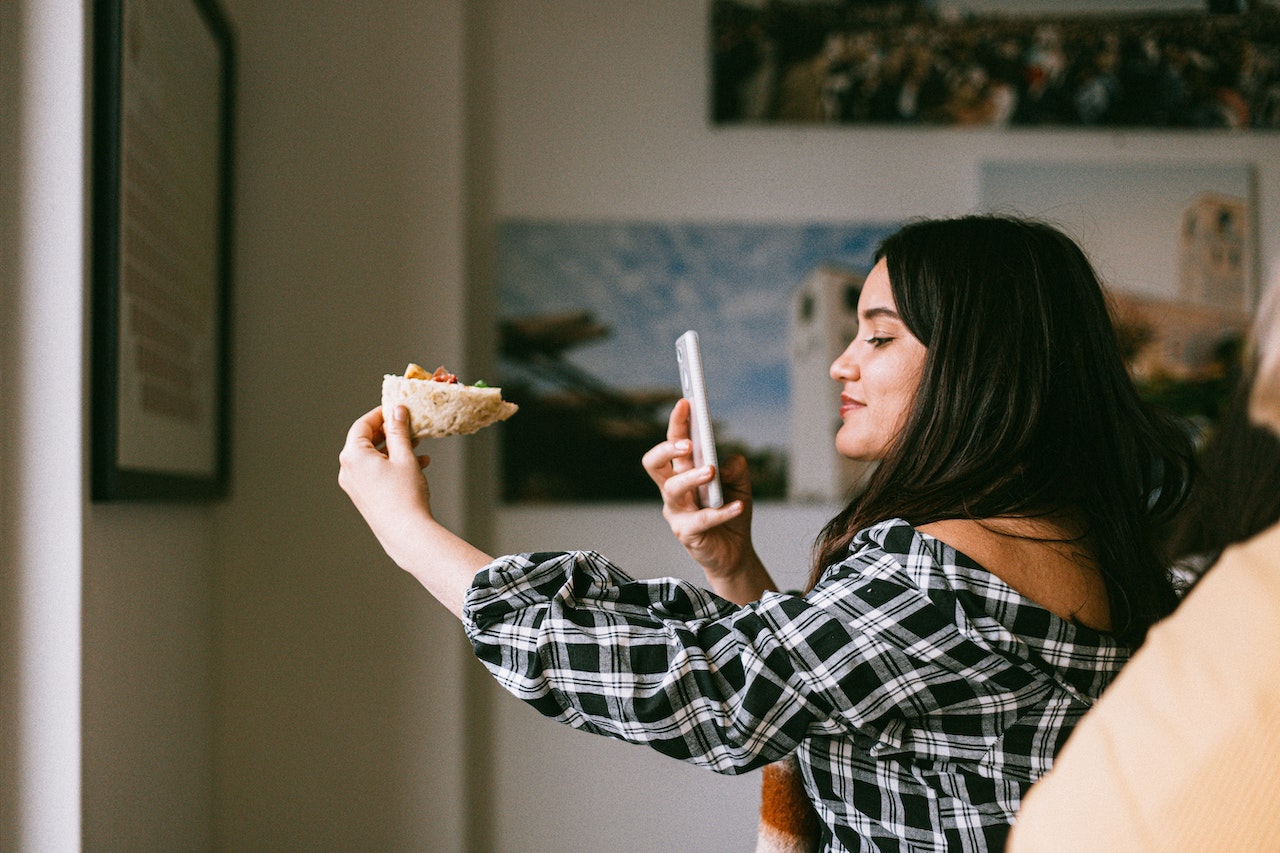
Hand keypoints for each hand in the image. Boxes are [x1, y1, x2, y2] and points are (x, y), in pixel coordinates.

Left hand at [338, 405, 433, 567]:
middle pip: (366, 441)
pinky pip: (375, 473)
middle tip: (408, 425)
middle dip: (390, 432)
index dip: (380, 414)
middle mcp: (348, 470)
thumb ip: (399, 431)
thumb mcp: (404, 457)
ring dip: (394, 449)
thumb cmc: (405, 496)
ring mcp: (354, 485)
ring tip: (417, 445)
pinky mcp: (363, 496)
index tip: (395, 409)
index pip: (362, 425)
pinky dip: (392, 465)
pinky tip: (417, 465)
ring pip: (373, 458)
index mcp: (353, 456)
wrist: (406, 533)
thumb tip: (397, 412)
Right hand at [642, 400, 768, 596]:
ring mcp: (676, 513)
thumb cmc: (731, 514)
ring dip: (692, 477)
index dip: (676, 423)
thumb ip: (735, 468)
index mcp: (683, 473)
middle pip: (655, 464)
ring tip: (711, 471)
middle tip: (688, 442)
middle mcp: (673, 490)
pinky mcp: (686, 534)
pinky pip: (700, 520)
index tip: (686, 402)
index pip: (673, 444)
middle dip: (667, 448)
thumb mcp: (740, 484)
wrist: (735, 553)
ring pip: (672, 489)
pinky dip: (721, 511)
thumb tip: (724, 462)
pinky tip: (738, 505)